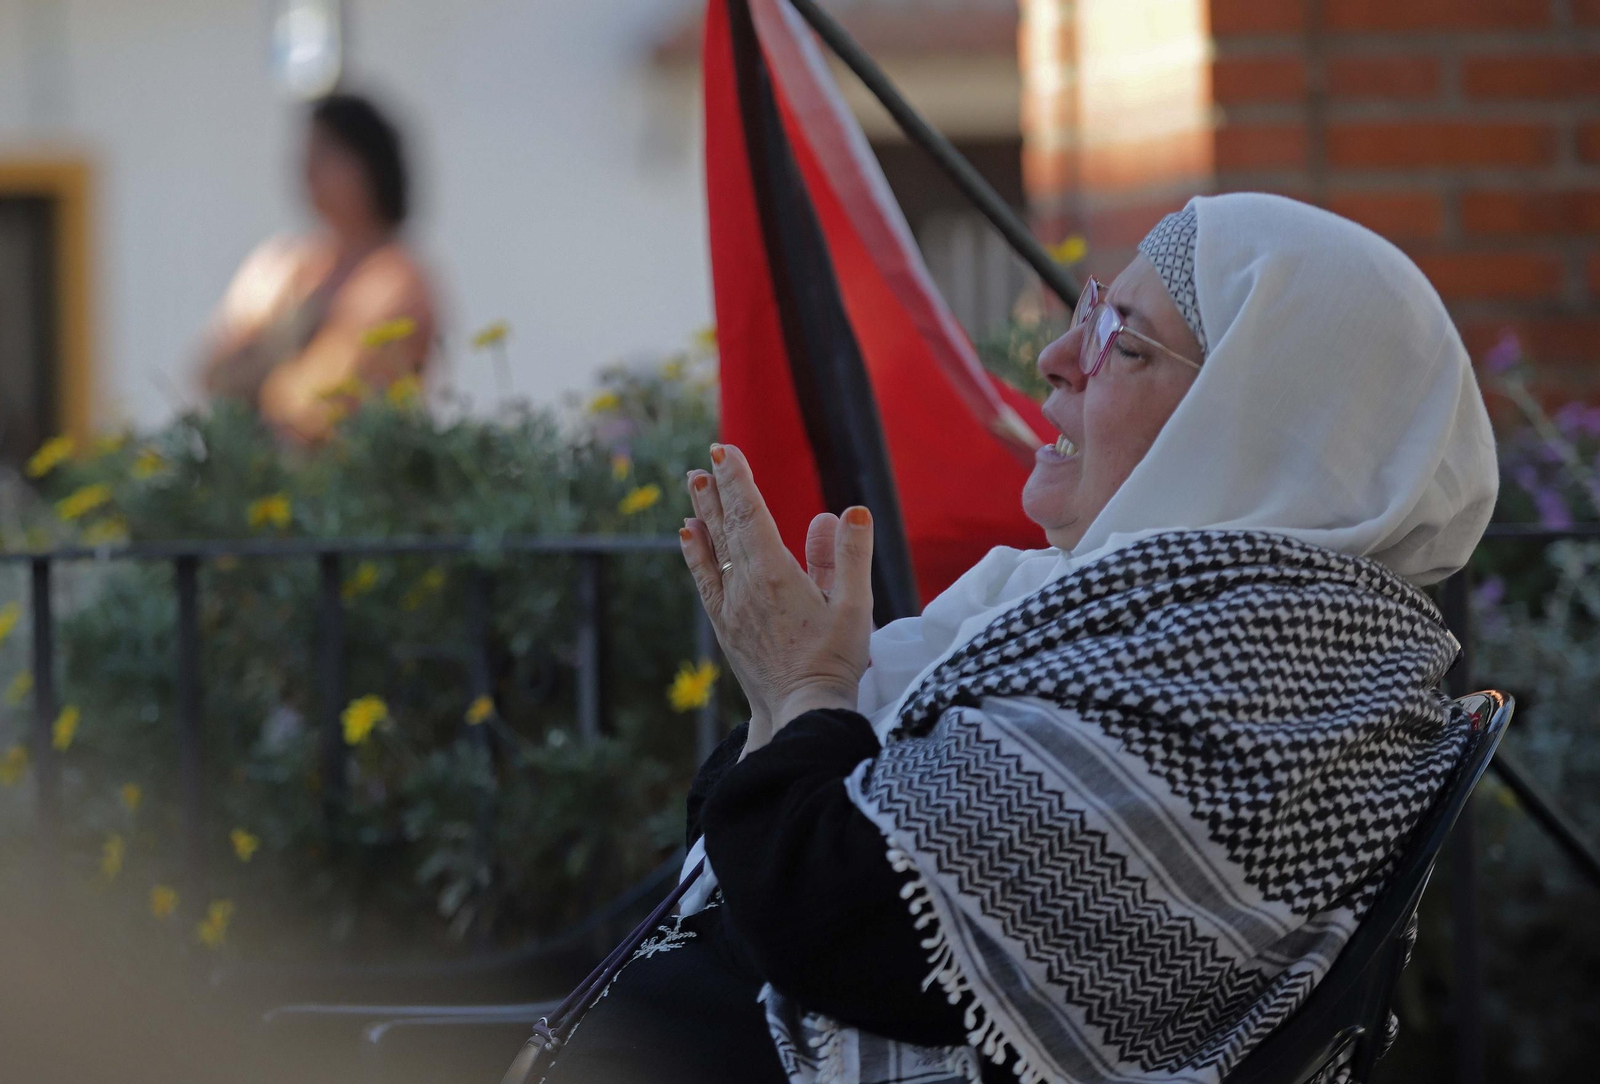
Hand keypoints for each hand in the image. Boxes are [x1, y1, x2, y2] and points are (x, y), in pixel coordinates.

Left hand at [679, 444, 873, 749]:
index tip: (725, 450)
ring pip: (712, 550)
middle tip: (705, 461)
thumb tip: (849, 511)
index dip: (738, 480)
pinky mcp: (725, 626)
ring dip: (703, 514)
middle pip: (726, 527)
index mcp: (775, 574)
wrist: (800, 713)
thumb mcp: (855, 607)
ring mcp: (730, 607)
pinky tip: (688, 536)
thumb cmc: (835, 662)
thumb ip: (851, 556)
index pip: (750, 514)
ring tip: (694, 485)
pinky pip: (705, 579)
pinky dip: (695, 553)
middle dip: (718, 491)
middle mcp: (744, 586)